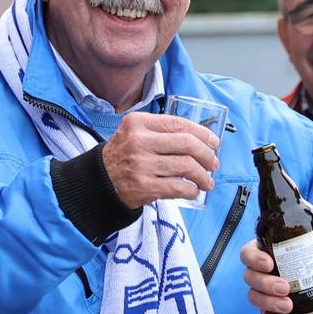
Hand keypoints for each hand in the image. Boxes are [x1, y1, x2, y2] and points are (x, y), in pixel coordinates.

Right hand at [101, 113, 218, 208]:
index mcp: (138, 123)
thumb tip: (200, 140)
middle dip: (207, 155)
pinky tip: (194, 190)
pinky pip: (178, 186)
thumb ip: (161, 131)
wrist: (99, 181)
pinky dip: (192, 189)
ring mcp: (141, 165)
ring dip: (203, 176)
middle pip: (187, 144)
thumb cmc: (123, 156)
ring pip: (186, 166)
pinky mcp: (144, 186)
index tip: (213, 142)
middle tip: (213, 163)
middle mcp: (139, 141)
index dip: (202, 133)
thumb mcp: (135, 133)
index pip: (179, 124)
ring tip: (207, 181)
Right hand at [240, 221, 312, 313]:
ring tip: (289, 305)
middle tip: (285, 287)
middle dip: (264, 283)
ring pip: (254, 298)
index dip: (253, 258)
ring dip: (269, 302)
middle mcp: (261, 273)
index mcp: (267, 253)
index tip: (269, 263)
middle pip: (249, 276)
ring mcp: (264, 294)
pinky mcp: (271, 313)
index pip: (248, 253)